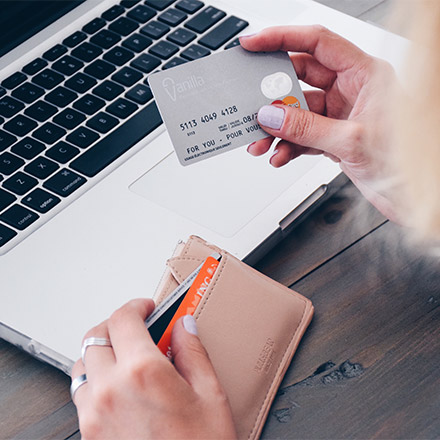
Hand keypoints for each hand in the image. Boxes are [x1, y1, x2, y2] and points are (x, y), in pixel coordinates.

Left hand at [71, 299, 235, 439]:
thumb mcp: (209, 395)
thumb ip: (193, 352)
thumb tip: (184, 326)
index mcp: (143, 372)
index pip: (123, 318)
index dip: (136, 305)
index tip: (147, 307)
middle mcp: (111, 389)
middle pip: (96, 335)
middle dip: (116, 324)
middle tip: (137, 327)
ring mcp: (94, 413)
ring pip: (82, 363)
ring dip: (101, 350)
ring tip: (125, 355)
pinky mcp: (90, 434)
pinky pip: (80, 393)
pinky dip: (94, 378)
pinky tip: (117, 384)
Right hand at [240, 26, 397, 220]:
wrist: (413, 194)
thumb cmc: (406, 160)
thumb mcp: (352, 139)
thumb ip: (307, 128)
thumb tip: (272, 117)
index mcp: (364, 74)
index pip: (316, 43)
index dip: (282, 39)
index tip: (254, 44)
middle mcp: (351, 90)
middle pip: (300, 79)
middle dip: (272, 96)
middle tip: (251, 105)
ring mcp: (340, 115)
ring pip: (297, 113)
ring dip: (276, 129)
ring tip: (261, 142)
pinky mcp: (333, 137)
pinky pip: (302, 136)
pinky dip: (287, 147)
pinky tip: (279, 155)